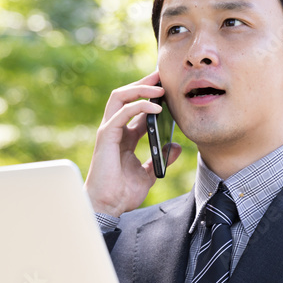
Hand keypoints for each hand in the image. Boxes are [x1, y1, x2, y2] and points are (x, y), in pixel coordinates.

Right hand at [85, 71, 182, 216]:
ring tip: (161, 88)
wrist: (108, 206)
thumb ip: (161, 158)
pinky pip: (122, 112)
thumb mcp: (149, 173)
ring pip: (121, 96)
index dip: (152, 96)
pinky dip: (140, 106)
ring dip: (141, 88)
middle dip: (145, 83)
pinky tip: (157, 108)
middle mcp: (114, 129)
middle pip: (126, 95)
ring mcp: (109, 131)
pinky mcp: (106, 136)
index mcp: (123, 136)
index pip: (137, 107)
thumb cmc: (122, 193)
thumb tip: (176, 146)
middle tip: (163, 76)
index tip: (170, 89)